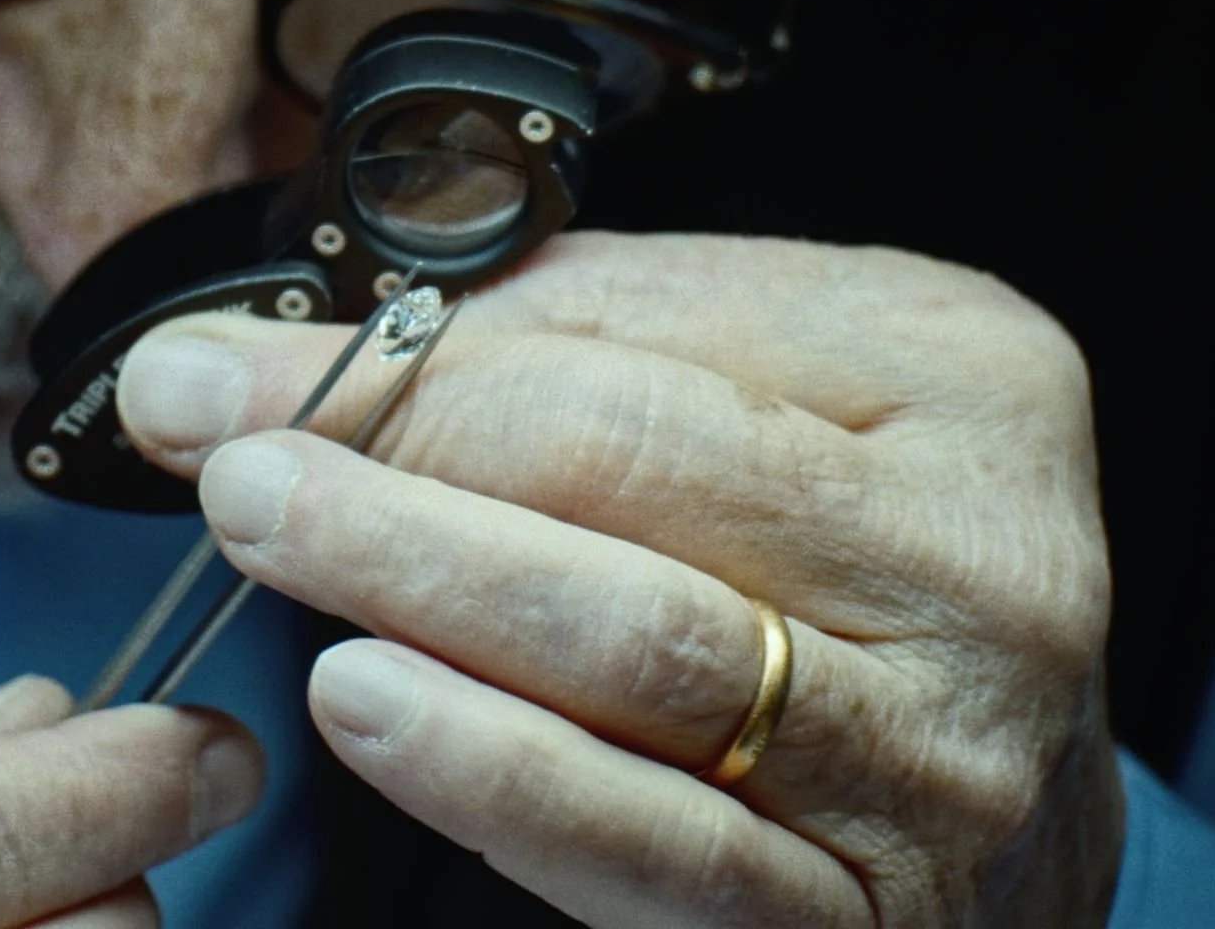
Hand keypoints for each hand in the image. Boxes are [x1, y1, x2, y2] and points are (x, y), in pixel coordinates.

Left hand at [118, 232, 1121, 925]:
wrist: (999, 811)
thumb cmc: (842, 571)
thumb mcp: (759, 398)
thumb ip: (570, 344)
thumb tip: (298, 342)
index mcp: (960, 381)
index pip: (631, 350)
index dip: (399, 356)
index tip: (214, 366)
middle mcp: (979, 565)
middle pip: (635, 479)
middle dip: (391, 451)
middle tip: (222, 450)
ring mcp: (937, 758)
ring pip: (642, 651)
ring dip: (417, 588)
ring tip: (270, 543)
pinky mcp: (864, 917)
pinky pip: (659, 848)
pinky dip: (497, 772)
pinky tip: (369, 704)